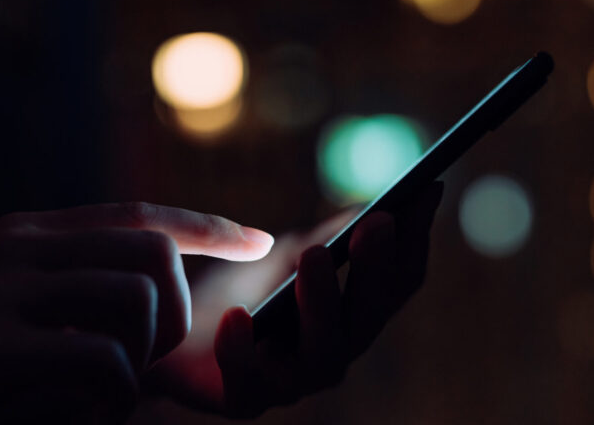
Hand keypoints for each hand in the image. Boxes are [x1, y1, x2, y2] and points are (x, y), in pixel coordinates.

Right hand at [0, 203, 272, 423]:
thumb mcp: (28, 315)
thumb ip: (84, 292)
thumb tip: (160, 288)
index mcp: (32, 237)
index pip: (140, 216)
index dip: (207, 228)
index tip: (258, 241)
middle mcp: (19, 249)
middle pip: (154, 253)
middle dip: (176, 311)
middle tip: (151, 358)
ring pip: (137, 299)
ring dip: (144, 357)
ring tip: (112, 391)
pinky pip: (100, 357)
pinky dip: (115, 394)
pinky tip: (94, 412)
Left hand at [142, 182, 443, 417]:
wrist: (170, 325)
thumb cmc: (235, 291)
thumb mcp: (284, 256)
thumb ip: (327, 238)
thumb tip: (376, 206)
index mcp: (348, 318)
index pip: (396, 285)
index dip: (413, 242)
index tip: (423, 194)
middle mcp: (331, 353)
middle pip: (368, 317)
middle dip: (374, 268)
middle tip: (377, 222)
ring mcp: (291, 381)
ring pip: (323, 352)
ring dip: (322, 301)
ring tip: (313, 254)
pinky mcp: (242, 399)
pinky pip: (249, 382)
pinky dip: (244, 350)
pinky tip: (235, 317)